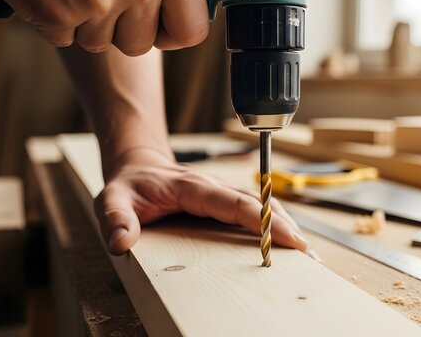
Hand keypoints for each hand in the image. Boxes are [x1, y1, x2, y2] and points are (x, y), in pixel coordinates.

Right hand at [0, 0, 208, 54]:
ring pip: (100, 43)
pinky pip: (64, 39)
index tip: (156, 20)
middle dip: (120, 24)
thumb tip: (183, 6)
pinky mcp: (59, 11)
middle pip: (140, 44)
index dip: (170, 29)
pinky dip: (53, 17)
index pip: (192, 30)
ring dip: (85, 19)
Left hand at [95, 151, 320, 260]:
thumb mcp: (113, 199)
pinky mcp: (224, 201)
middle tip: (307, 252)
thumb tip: (120, 243)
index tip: (284, 235)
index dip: (260, 218)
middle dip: (284, 225)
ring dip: (284, 224)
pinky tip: (288, 240)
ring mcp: (221, 193)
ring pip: (261, 204)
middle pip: (256, 203)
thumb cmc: (130, 186)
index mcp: (193, 187)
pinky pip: (254, 210)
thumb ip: (116, 219)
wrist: (139, 167)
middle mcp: (213, 188)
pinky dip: (274, 223)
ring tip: (306, 252)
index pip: (232, 203)